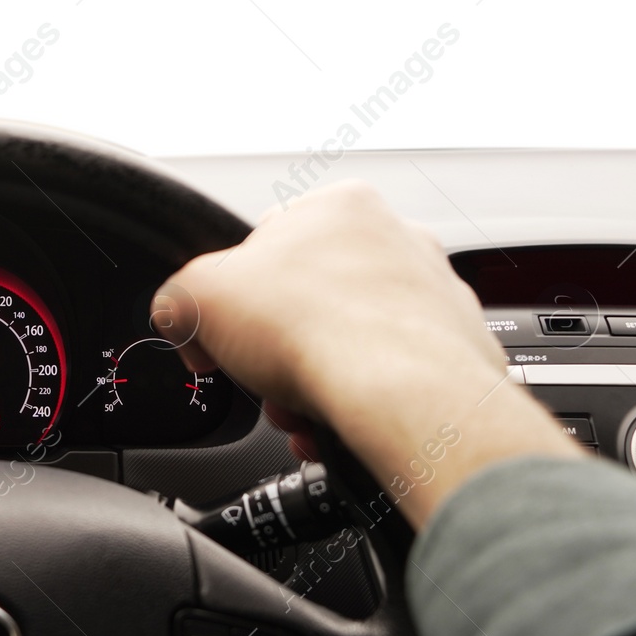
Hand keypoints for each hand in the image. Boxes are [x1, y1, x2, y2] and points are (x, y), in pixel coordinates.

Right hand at [153, 180, 579, 527]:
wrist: (406, 396)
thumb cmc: (319, 329)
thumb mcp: (195, 297)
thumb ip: (175, 300)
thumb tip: (178, 320)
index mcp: (340, 205)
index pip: (266, 244)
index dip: (233, 297)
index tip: (222, 336)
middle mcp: (398, 239)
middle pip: (309, 301)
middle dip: (277, 351)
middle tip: (261, 380)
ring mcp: (435, 296)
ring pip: (351, 345)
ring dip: (313, 385)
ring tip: (299, 412)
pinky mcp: (459, 352)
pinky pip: (392, 381)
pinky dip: (359, 408)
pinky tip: (334, 430)